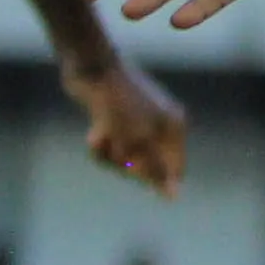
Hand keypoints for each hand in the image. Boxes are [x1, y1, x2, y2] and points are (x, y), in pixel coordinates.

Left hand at [61, 44, 191, 194]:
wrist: (89, 68)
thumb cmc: (117, 104)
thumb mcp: (135, 141)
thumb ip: (154, 169)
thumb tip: (174, 196)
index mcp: (174, 128)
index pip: (174, 170)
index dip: (156, 181)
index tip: (132, 174)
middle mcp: (160, 127)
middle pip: (147, 168)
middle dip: (125, 163)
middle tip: (114, 147)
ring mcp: (139, 124)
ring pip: (125, 159)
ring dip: (109, 155)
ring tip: (99, 138)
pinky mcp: (117, 122)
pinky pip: (112, 148)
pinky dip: (101, 146)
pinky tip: (94, 135)